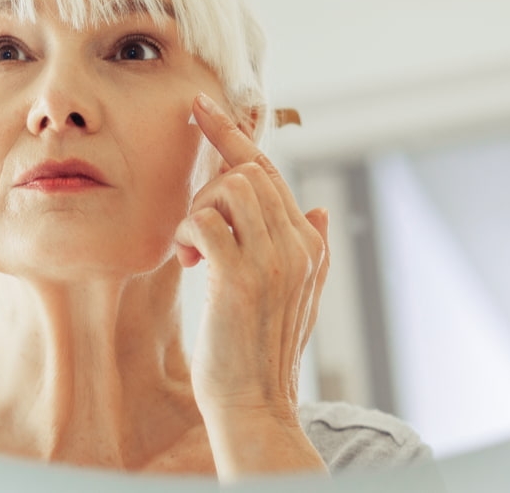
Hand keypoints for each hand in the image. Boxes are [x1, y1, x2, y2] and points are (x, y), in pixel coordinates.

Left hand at [174, 93, 329, 475]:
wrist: (254, 404)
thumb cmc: (261, 349)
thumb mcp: (297, 297)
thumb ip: (312, 249)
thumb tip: (323, 207)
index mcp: (308, 244)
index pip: (269, 172)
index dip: (233, 134)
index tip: (201, 106)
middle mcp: (297, 244)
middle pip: (248, 171)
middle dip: (208, 177)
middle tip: (191, 214)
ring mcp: (272, 260)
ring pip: (229, 187)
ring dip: (199, 210)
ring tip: (194, 252)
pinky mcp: (240, 278)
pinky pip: (204, 220)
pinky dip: (186, 234)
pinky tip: (188, 264)